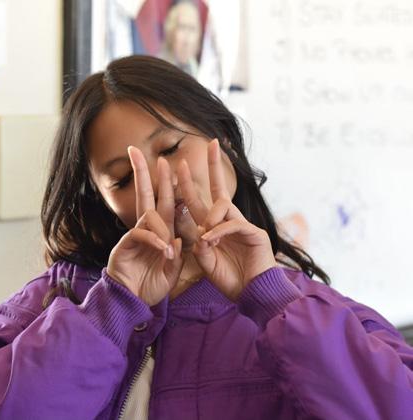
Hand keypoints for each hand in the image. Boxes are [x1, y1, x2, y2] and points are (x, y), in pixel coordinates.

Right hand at [107, 147, 182, 305]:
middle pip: (147, 195)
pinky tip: (163, 250)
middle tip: (135, 150)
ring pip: (147, 214)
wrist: (133, 302)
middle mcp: (148, 229)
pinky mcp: (126, 244)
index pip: (166, 202)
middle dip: (143, 173)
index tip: (173, 164)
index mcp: (161, 232)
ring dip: (160, 223)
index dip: (169, 184)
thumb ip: (177, 256)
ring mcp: (135, 235)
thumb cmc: (152, 286)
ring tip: (167, 250)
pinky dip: (154, 239)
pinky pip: (141, 233)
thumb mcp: (172, 272)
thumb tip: (178, 239)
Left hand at [177, 139, 275, 300]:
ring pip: (224, 206)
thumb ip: (199, 246)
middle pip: (219, 188)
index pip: (199, 201)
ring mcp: (242, 225)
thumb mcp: (206, 263)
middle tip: (210, 143)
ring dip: (210, 216)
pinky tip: (211, 240)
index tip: (182, 165)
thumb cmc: (229, 279)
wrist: (251, 294)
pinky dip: (219, 231)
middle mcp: (227, 222)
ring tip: (206, 236)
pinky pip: (232, 224)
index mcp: (213, 228)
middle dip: (214, 165)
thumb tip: (200, 231)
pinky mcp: (254, 232)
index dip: (190, 184)